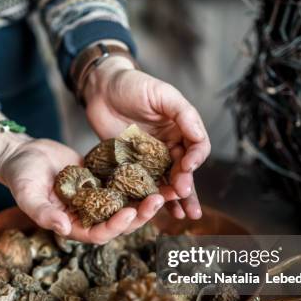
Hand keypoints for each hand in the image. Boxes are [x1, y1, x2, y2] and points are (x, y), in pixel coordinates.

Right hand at [0, 109, 162, 243]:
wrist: (24, 154)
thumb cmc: (21, 177)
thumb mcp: (28, 194)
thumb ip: (43, 213)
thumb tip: (62, 228)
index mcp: (73, 225)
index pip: (99, 233)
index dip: (116, 226)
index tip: (129, 213)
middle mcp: (89, 215)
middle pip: (120, 221)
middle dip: (140, 213)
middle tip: (157, 200)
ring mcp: (99, 198)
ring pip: (127, 204)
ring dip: (145, 198)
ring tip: (163, 188)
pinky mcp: (104, 181)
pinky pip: (125, 183)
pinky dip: (139, 180)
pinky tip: (155, 170)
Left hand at [83, 56, 209, 222]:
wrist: (101, 90)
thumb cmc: (133, 86)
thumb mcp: (162, 94)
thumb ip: (182, 113)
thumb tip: (199, 135)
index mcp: (181, 128)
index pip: (197, 147)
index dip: (195, 158)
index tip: (188, 166)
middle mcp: (170, 145)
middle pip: (184, 170)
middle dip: (186, 184)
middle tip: (182, 193)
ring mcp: (152, 158)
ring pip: (168, 182)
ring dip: (176, 199)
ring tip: (183, 215)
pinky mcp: (133, 167)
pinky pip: (146, 185)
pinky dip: (153, 198)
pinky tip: (160, 212)